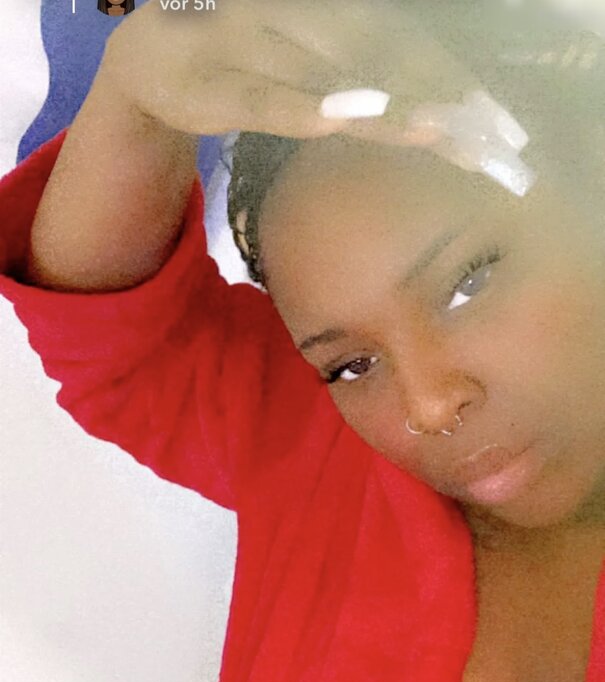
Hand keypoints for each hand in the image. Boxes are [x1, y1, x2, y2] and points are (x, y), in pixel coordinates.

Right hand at [104, 0, 478, 145]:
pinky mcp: (211, 86)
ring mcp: (248, 41)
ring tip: (436, 129)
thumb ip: (357, 74)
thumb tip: (430, 107)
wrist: (146, 64)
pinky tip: (341, 123)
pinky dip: (301, 110)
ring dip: (383, 102)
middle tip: (481, 128)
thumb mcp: (304, 63)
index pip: (393, 33)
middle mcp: (290, 11)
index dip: (442, 67)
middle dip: (430, 85)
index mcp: (321, 7)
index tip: (488, 112)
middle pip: (373, 46)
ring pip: (326, 72)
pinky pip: (261, 99)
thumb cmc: (240, 59)